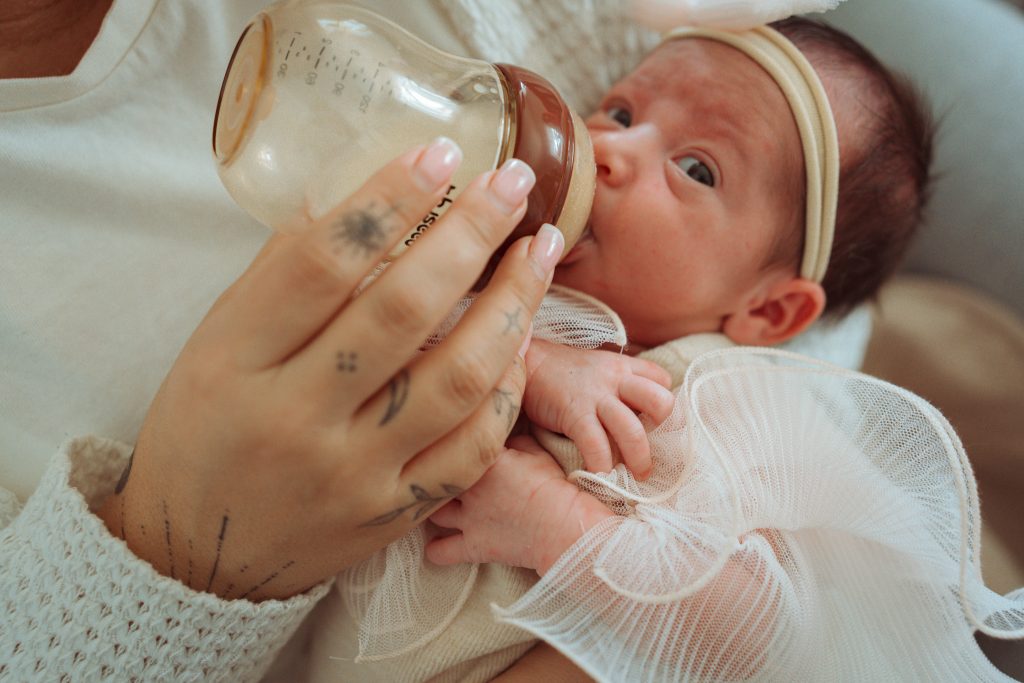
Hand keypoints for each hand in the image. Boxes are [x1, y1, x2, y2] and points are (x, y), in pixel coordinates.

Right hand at [97, 140, 564, 600]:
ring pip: (456, 378)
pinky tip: (520, 342)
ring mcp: (352, 472)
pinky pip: (471, 449)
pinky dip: (505, 390)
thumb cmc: (203, 433)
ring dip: (512, 305)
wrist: (198, 558)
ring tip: (540, 252)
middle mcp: (297, 416)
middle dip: (471, 234)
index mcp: (237, 359)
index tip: (441, 154)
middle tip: (513, 184)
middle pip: (403, 309)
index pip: (323, 261)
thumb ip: (283, 277)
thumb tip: (362, 196)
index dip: (390, 198)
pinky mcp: (392, 515)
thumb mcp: (215, 346)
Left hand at [426, 436, 612, 574]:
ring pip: (430, 512)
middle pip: (435, 477)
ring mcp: (469, 519)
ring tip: (434, 506)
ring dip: (431, 509)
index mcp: (484, 459)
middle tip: (435, 475)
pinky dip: (436, 550)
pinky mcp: (474, 546)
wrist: (566, 528)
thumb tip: (505, 438)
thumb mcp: (537, 453)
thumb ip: (514, 441)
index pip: (457, 445)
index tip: (455, 445)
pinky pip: (441, 552)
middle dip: (434, 475)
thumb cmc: (555, 488)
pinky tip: (436, 544)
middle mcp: (469, 487)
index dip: (455, 446)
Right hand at [523, 339, 673, 477]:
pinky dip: (601, 464)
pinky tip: (600, 474)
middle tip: (654, 447)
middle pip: (661, 401)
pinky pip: (596, 444)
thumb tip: (637, 415)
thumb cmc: (562, 372)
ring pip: (633, 430)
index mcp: (624, 367)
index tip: (656, 425)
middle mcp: (616, 379)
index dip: (665, 404)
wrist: (526, 362)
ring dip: (639, 458)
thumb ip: (619, 385)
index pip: (662, 380)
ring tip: (637, 475)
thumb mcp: (599, 368)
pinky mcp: (574, 413)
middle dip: (664, 429)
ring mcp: (596, 396)